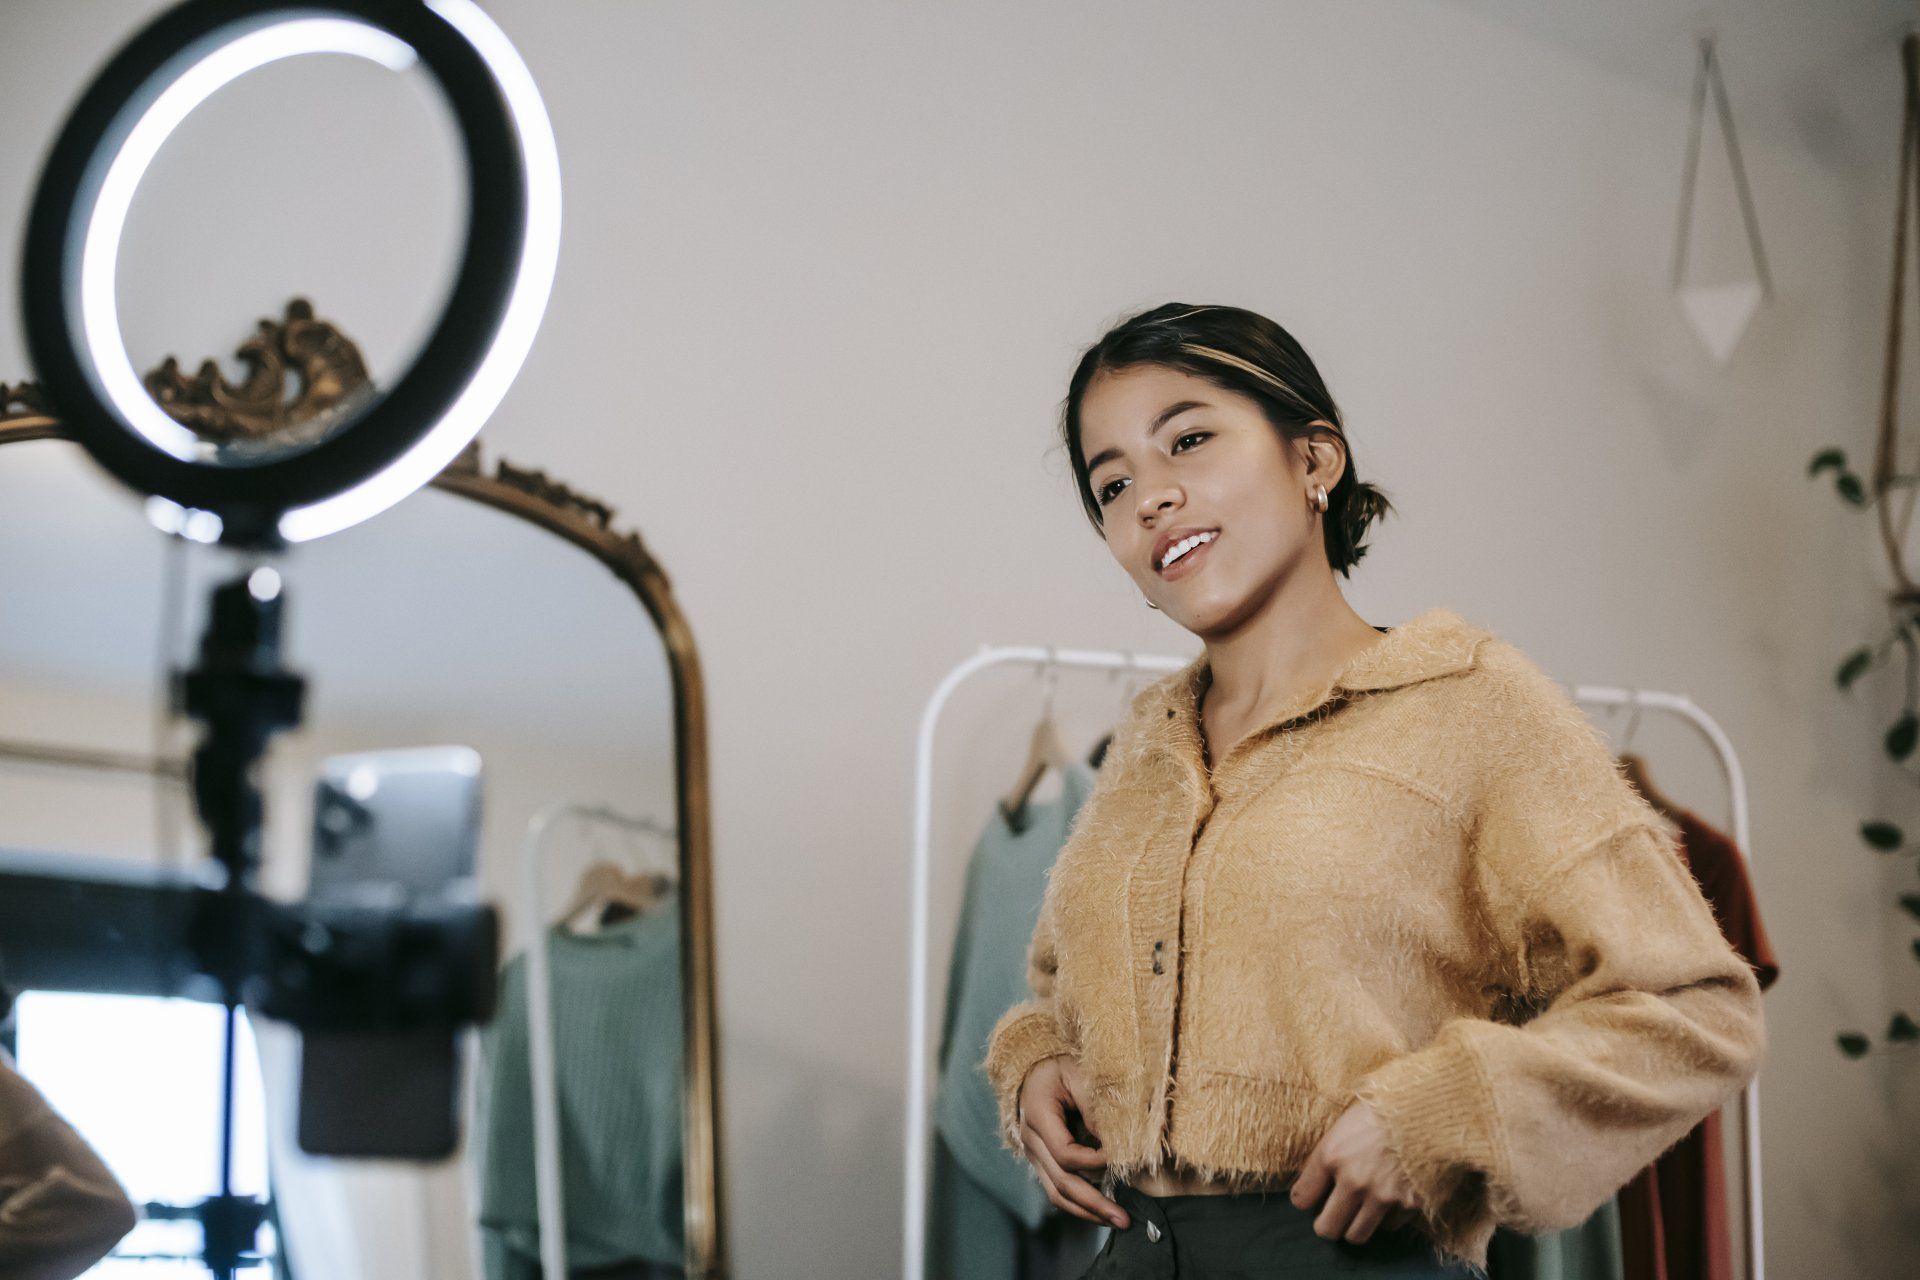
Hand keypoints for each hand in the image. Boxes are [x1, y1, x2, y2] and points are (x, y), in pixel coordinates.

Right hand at [1016, 1054, 1129, 1229]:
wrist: (1034, 1069)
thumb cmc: (1060, 1068)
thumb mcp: (1078, 1073)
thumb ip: (1094, 1105)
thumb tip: (1115, 1142)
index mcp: (1037, 1116)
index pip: (1065, 1153)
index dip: (1094, 1162)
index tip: (1121, 1160)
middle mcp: (1031, 1141)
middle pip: (1061, 1182)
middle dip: (1094, 1203)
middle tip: (1124, 1219)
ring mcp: (1034, 1155)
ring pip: (1057, 1194)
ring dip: (1088, 1212)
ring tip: (1117, 1222)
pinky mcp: (1042, 1162)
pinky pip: (1058, 1190)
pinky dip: (1080, 1204)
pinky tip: (1102, 1212)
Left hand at [1288, 1097, 1421, 1244]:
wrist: (1431, 1107)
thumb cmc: (1384, 1107)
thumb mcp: (1345, 1122)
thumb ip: (1330, 1153)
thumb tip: (1318, 1178)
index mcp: (1331, 1155)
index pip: (1301, 1198)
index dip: (1305, 1200)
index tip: (1312, 1197)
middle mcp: (1353, 1180)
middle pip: (1327, 1228)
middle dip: (1326, 1224)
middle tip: (1333, 1216)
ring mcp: (1382, 1196)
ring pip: (1356, 1235)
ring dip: (1355, 1227)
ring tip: (1359, 1214)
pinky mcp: (1409, 1204)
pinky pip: (1389, 1226)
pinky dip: (1386, 1218)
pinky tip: (1388, 1201)